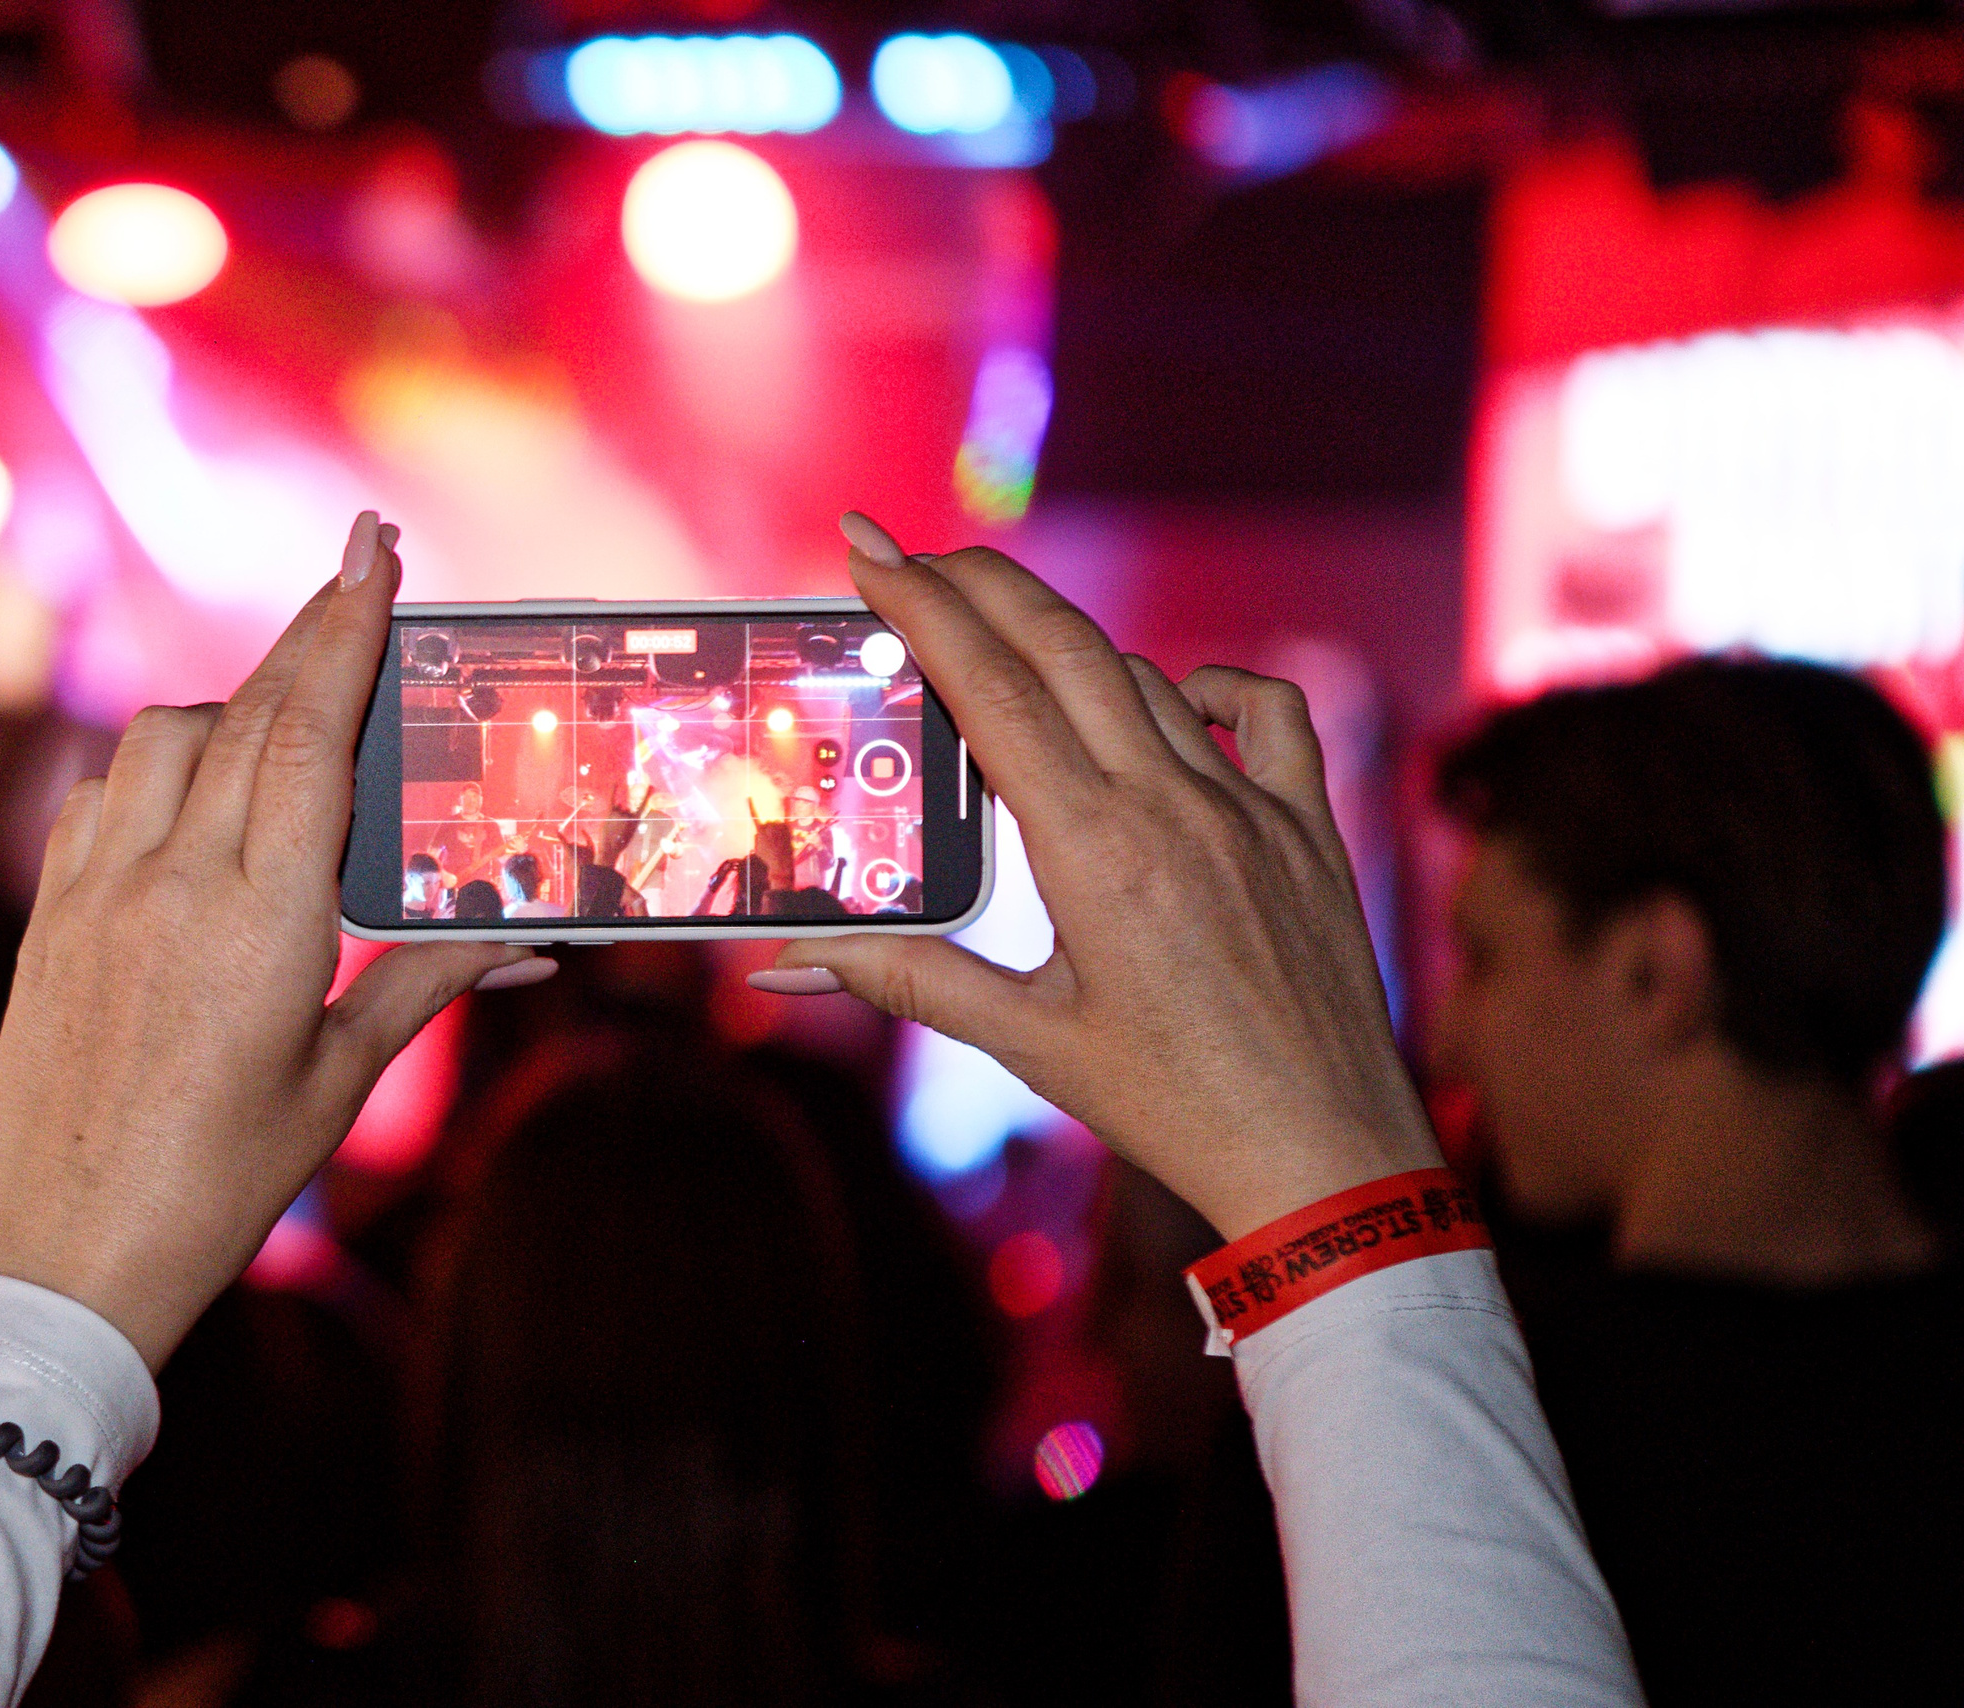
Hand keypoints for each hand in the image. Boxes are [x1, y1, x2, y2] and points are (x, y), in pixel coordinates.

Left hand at [0, 512, 553, 1371]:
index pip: (309, 733)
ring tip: (286, 711)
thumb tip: (523, 938)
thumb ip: (423, 984)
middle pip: (247, 712)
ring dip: (231, 701)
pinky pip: (104, 795)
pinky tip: (191, 793)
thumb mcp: (338, 1082)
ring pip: (164, 738)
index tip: (369, 550)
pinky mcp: (51, 915)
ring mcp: (98, 891)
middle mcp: (173, 882)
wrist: (65, 1254)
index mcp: (263, 920)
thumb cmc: (219, 1182)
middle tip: (356, 570)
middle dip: (308, 632)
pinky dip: (158, 765)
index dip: (343, 630)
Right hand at [757, 513, 1438, 1240]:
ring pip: (1143, 674)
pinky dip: (1210, 684)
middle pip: (1060, 643)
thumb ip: (906, 978)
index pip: (990, 686)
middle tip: (909, 554)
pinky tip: (1173, 698)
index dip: (919, 604)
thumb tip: (787, 961)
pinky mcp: (1309, 828)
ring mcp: (1249, 807)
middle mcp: (1174, 804)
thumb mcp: (1027, 1041)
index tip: (868, 547)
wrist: (1325, 1159)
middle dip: (974, 581)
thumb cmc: (1172, 1109)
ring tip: (1000, 637)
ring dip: (1063, 641)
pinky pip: (1268, 714)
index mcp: (1093, 849)